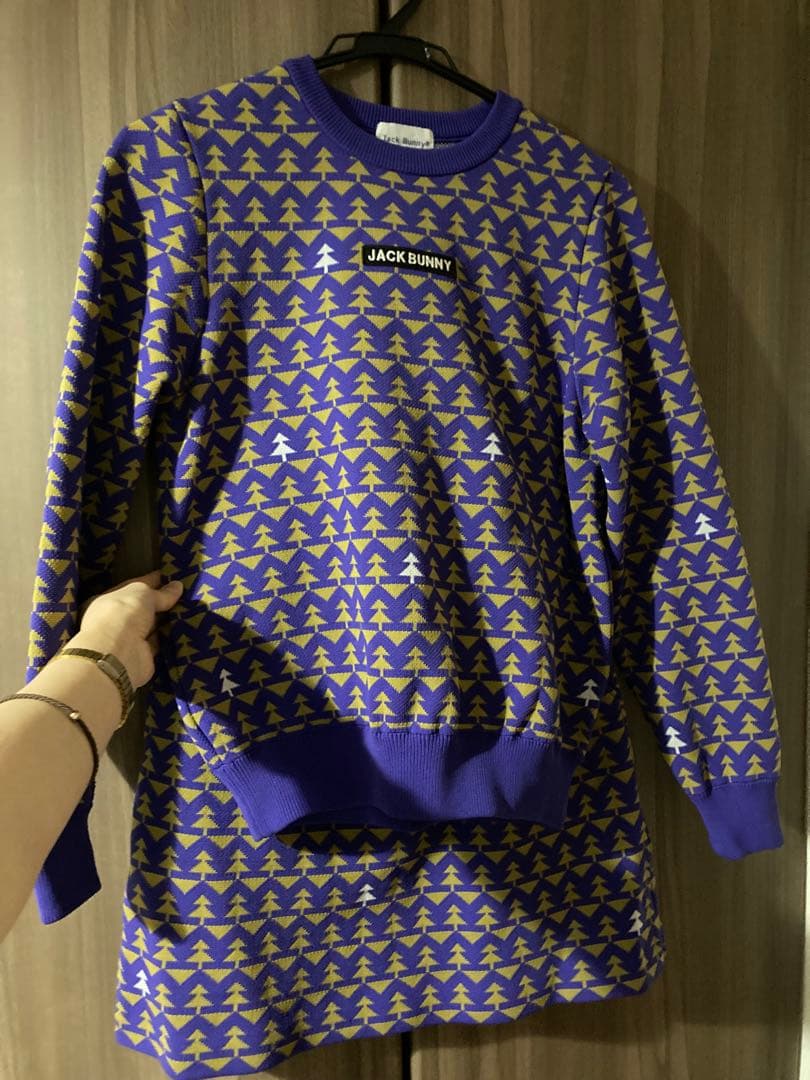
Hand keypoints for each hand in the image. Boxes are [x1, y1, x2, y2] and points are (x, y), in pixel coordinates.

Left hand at [70, 571, 183, 690]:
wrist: (118, 654)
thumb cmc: (123, 615)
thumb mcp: (143, 593)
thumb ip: (160, 592)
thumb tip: (177, 586)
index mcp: (110, 599)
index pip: (135, 587)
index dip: (154, 581)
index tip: (173, 577)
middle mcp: (118, 619)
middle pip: (145, 607)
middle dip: (164, 601)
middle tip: (188, 593)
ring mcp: (131, 638)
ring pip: (154, 625)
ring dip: (170, 619)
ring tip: (193, 608)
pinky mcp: (145, 654)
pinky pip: (161, 642)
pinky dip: (172, 637)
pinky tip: (188, 627)